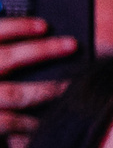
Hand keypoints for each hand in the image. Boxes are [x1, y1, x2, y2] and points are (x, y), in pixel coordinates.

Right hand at [0, 15, 78, 144]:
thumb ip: (0, 46)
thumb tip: (31, 33)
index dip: (17, 27)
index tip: (43, 24)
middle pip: (8, 59)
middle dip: (43, 51)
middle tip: (71, 44)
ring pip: (16, 94)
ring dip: (47, 89)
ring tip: (72, 85)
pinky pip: (9, 122)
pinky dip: (30, 122)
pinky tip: (47, 119)